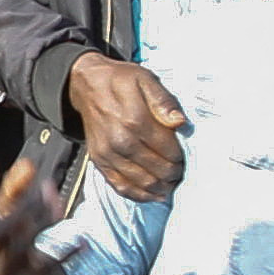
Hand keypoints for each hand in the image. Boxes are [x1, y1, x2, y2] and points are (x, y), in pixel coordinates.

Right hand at [0, 157, 66, 274]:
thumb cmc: (20, 250)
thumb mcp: (17, 221)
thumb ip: (20, 192)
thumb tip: (28, 165)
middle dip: (19, 205)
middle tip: (40, 186)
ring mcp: (7, 270)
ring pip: (20, 246)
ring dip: (39, 223)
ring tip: (56, 208)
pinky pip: (46, 266)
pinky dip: (65, 253)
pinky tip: (81, 242)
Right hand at [63, 50, 187, 200]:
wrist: (87, 85)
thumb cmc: (122, 81)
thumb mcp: (145, 80)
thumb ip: (163, 101)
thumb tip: (180, 123)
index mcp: (134, 119)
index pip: (168, 149)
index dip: (181, 157)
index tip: (186, 156)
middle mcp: (120, 141)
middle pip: (157, 169)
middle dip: (173, 174)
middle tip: (181, 171)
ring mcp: (107, 154)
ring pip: (141, 182)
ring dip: (160, 187)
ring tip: (171, 183)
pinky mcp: (99, 162)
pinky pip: (120, 187)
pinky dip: (139, 195)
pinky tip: (153, 194)